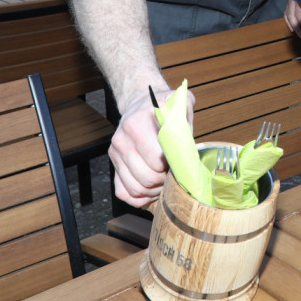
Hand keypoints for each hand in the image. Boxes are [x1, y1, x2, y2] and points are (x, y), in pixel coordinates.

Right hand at [109, 85, 194, 207]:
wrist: (141, 103)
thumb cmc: (164, 106)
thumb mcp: (180, 104)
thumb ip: (186, 121)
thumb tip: (187, 147)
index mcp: (137, 123)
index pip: (156, 159)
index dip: (172, 167)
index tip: (181, 164)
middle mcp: (122, 139)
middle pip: (146, 177)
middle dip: (165, 181)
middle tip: (175, 176)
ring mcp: (115, 153)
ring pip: (135, 188)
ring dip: (154, 191)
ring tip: (165, 182)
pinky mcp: (113, 164)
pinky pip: (123, 192)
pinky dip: (139, 197)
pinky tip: (152, 189)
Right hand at [284, 0, 300, 37]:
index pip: (299, 15)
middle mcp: (292, 1)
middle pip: (292, 17)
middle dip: (297, 28)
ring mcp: (289, 3)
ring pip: (288, 17)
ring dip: (293, 26)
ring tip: (298, 33)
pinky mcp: (288, 4)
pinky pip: (286, 15)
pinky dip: (289, 22)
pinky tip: (292, 28)